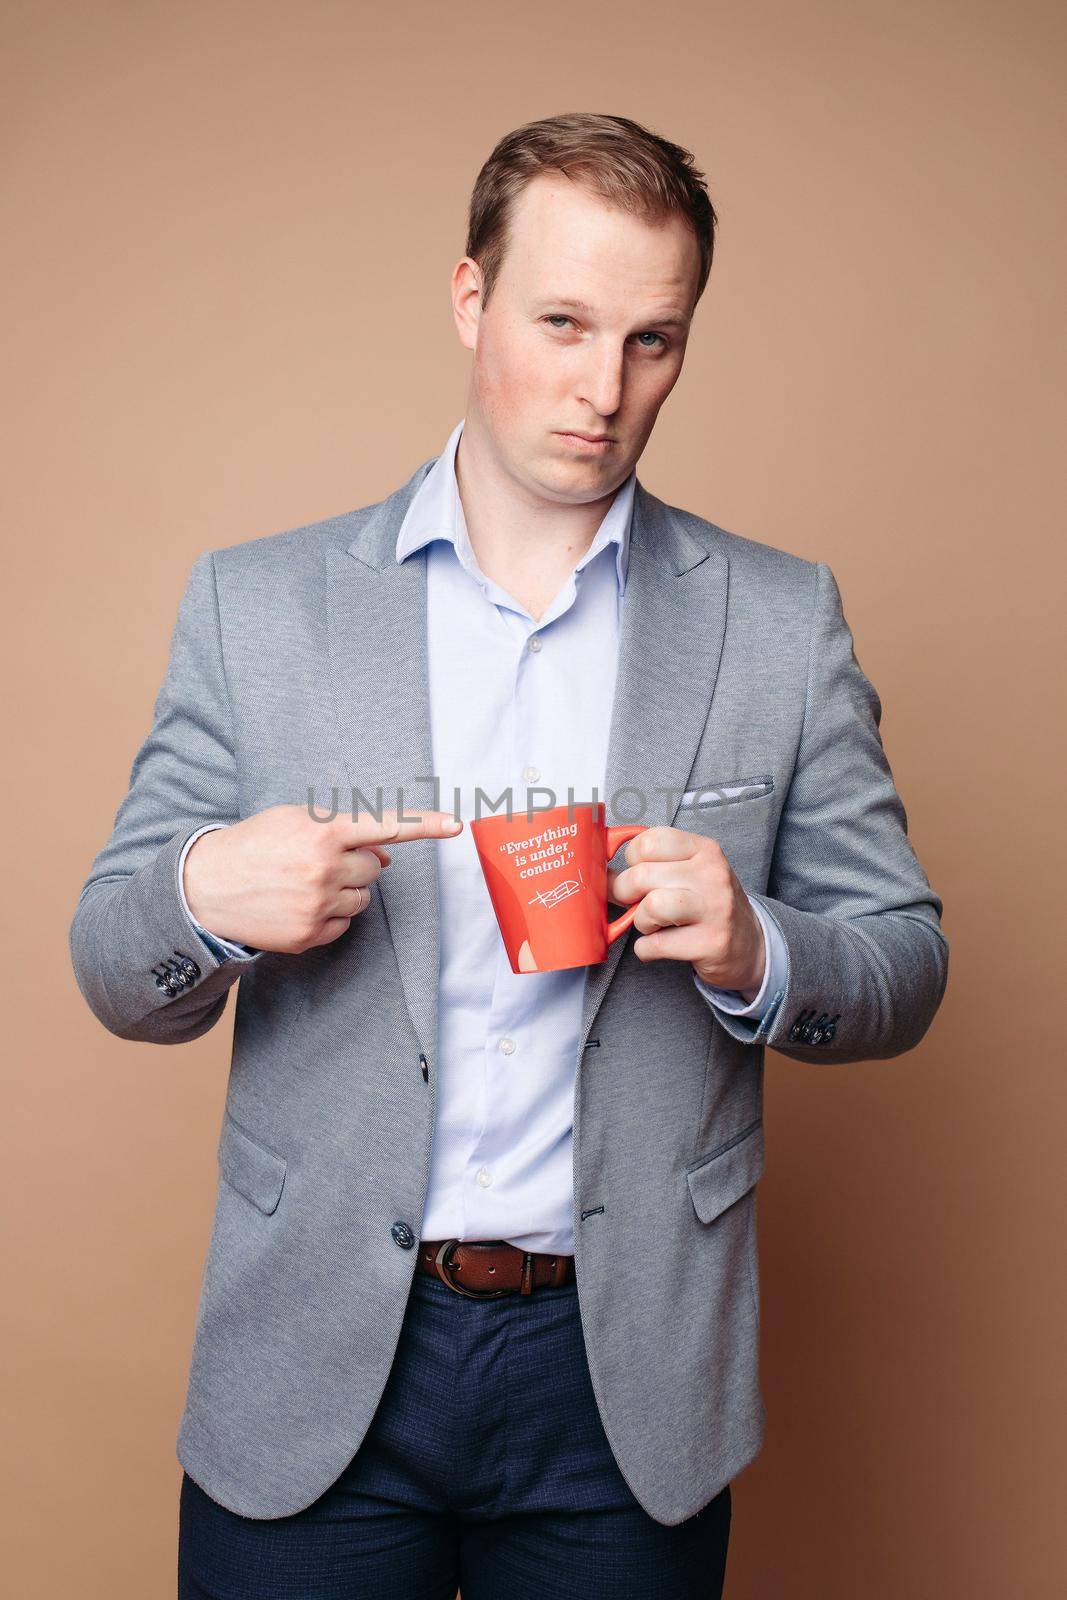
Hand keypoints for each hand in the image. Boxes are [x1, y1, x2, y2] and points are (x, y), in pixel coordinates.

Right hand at [183, 804, 462, 954]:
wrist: (203, 888)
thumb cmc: (253, 846)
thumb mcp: (292, 820)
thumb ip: (341, 830)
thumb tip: (386, 856)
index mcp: (322, 833)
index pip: (385, 827)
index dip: (424, 826)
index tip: (456, 825)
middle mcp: (324, 870)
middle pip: (376, 868)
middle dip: (358, 863)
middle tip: (321, 860)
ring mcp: (318, 906)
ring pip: (363, 899)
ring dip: (345, 890)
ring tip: (304, 883)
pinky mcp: (309, 935)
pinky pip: (343, 925)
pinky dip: (329, 916)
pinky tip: (297, 905)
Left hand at [606, 826, 765, 998]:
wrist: (750, 945)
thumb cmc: (708, 904)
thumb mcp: (689, 873)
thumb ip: (651, 865)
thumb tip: (601, 870)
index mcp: (704, 850)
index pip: (649, 841)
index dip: (632, 860)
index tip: (638, 872)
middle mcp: (712, 875)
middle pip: (642, 876)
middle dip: (625, 893)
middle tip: (634, 903)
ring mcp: (715, 909)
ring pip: (651, 907)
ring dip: (640, 921)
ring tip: (652, 924)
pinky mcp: (711, 943)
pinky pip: (655, 945)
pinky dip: (646, 949)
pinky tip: (660, 945)